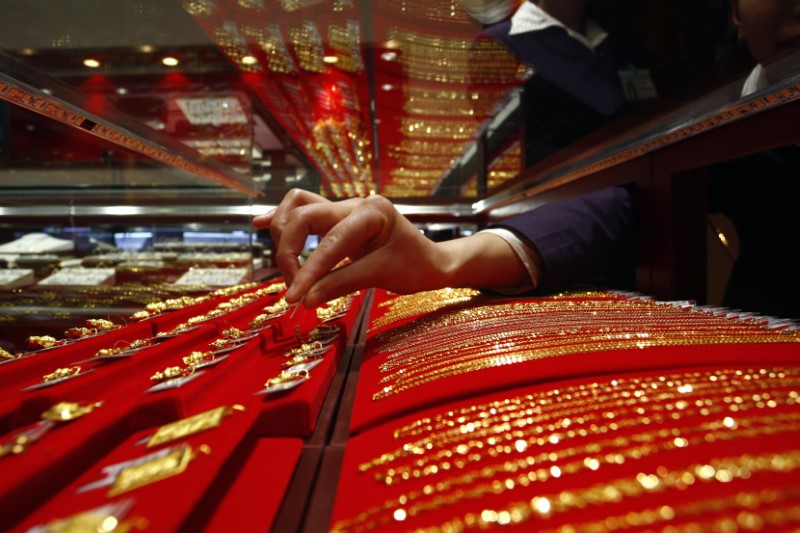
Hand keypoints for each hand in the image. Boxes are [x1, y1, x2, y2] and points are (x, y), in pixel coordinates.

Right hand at [253, 189, 449, 307]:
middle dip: (290, 254)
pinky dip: (282, 219)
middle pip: (302, 216)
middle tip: (296, 292)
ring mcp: (343, 208)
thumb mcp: (382, 276)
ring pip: (298, 207)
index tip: (293, 299)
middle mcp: (353, 203)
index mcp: (371, 212)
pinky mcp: (336, 219)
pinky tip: (260, 224)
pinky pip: (303, 211)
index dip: (307, 272)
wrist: (432, 261)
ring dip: (285, 236)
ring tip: (288, 269)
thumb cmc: (415, 266)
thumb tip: (305, 300)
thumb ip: (341, 284)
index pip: (329, 243)